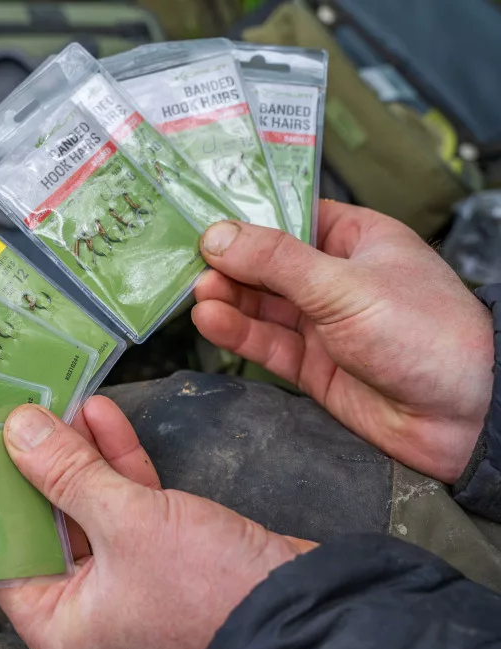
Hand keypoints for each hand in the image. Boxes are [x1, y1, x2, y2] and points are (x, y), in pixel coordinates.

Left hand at [0, 399, 314, 648]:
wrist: (307, 608)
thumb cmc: (213, 593)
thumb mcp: (127, 523)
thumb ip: (69, 474)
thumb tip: (20, 432)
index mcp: (62, 623)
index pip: (6, 554)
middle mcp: (90, 608)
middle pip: (47, 524)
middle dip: (40, 465)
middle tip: (22, 415)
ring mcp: (127, 580)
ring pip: (88, 507)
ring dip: (80, 455)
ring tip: (61, 404)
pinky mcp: (163, 554)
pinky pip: (127, 504)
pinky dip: (118, 464)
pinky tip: (103, 419)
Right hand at [193, 202, 493, 483]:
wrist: (465, 417)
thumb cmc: (426, 332)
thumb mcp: (344, 284)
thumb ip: (276, 261)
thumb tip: (217, 236)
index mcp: (357, 239)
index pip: (290, 219)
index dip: (247, 221)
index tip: (204, 222)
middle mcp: (336, 278)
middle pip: (268, 264)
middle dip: (230, 264)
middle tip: (194, 265)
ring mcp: (324, 324)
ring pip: (262, 306)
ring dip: (229, 299)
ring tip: (200, 294)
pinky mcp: (313, 367)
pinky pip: (267, 344)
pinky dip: (238, 333)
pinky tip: (211, 321)